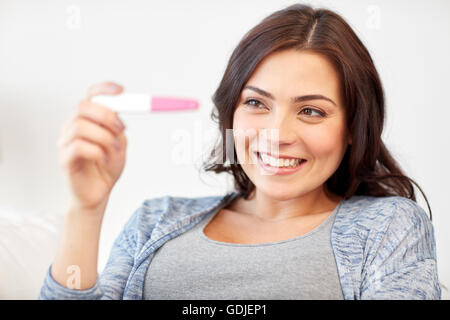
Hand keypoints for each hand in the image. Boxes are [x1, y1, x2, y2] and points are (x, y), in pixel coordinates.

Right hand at [57, 81, 126, 214]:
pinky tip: (104, 159)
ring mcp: (65, 143)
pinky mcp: (65, 160)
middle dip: (106, 115)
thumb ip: (117, 126)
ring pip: (80, 126)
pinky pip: (78, 147)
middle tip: (121, 128)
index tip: (121, 91)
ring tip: (115, 150)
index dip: (104, 89)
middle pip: (83, 107)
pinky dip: (97, 151)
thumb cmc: (106, 167)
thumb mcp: (119, 143)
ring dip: (104, 137)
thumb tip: (121, 110)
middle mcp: (72, 127)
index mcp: (87, 119)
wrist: (98, 193)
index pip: (90, 96)